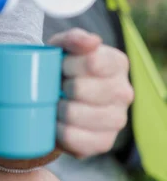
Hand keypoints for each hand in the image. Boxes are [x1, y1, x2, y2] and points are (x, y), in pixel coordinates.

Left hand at [49, 28, 133, 158]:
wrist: (57, 98)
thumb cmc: (62, 67)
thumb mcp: (62, 46)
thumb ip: (74, 38)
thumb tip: (92, 42)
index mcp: (118, 63)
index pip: (91, 62)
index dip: (68, 64)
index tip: (61, 66)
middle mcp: (124, 92)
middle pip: (79, 89)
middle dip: (60, 86)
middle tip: (57, 86)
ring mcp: (117, 120)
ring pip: (74, 115)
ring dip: (58, 109)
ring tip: (56, 103)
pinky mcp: (104, 143)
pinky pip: (74, 139)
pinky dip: (59, 131)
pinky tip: (58, 123)